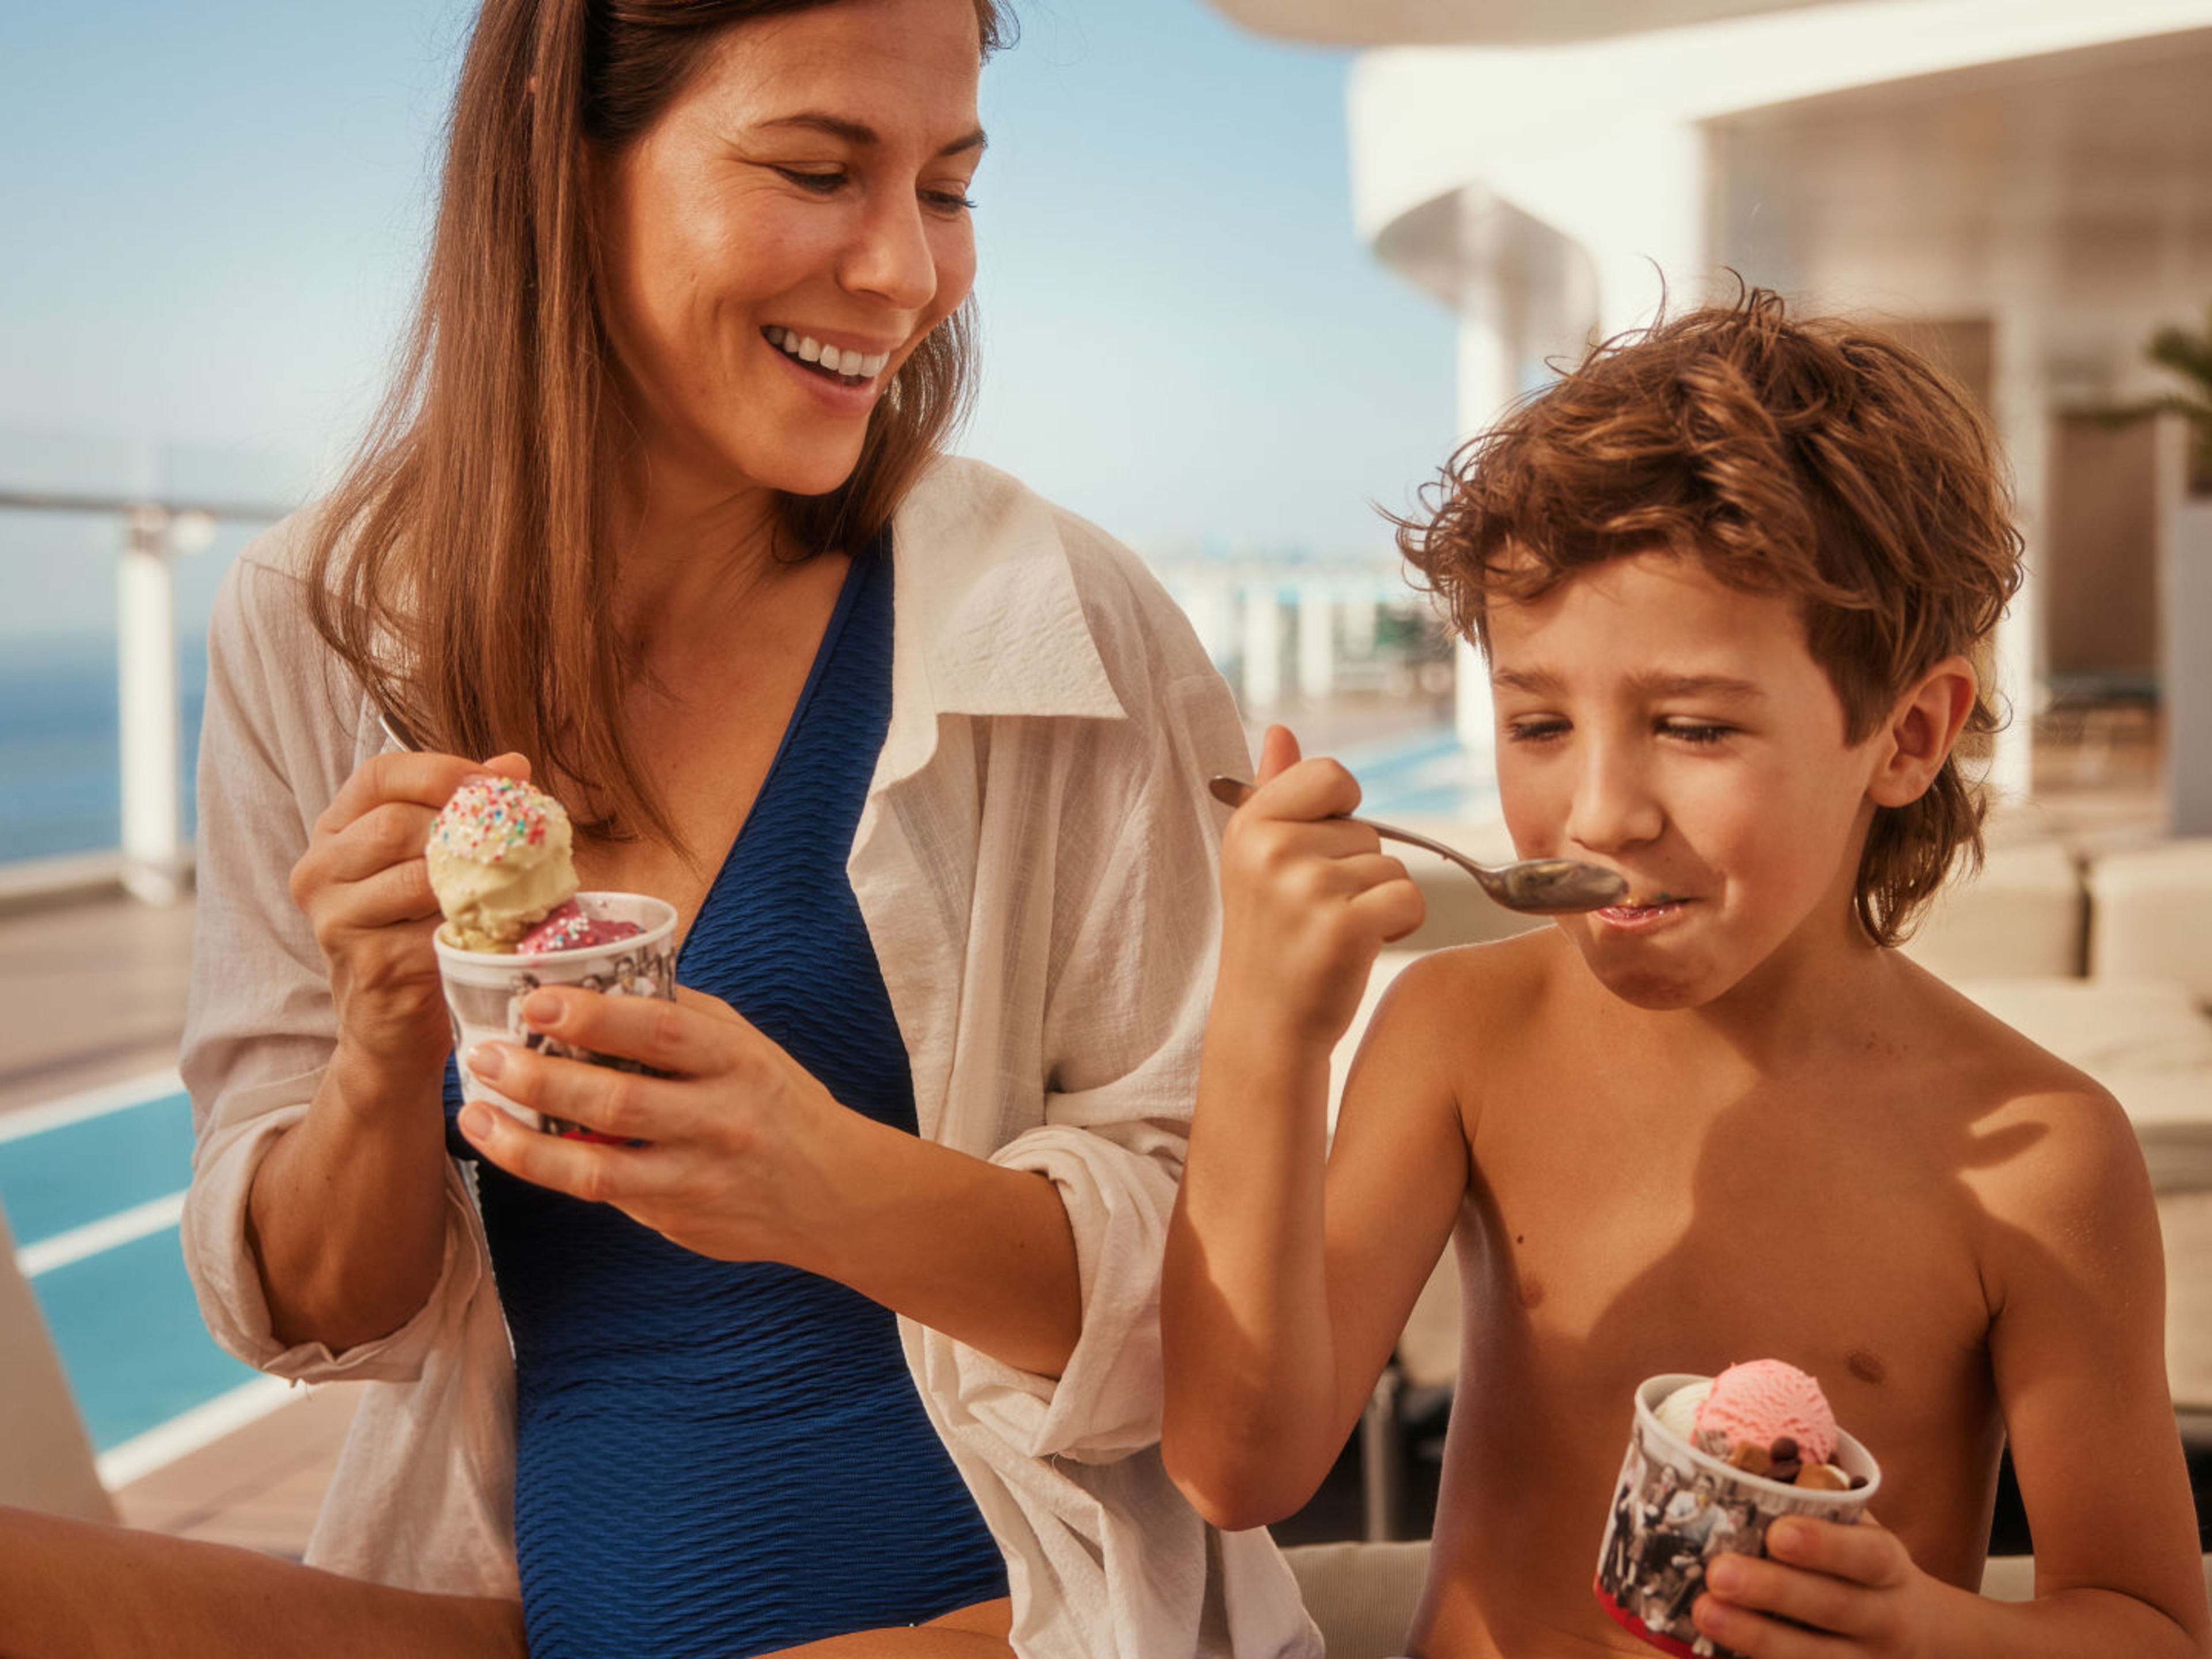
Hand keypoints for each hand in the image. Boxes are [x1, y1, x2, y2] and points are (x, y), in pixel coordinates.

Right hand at [289, 749, 531, 1088]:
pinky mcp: (370, 967)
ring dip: (480, 877)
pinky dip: (480, 925)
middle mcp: (320, 871)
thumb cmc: (419, 931)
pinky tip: (507, 924)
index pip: (378, 775)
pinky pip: (436, 932)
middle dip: (466, 827)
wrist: (392, 1026)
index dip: (442, 770)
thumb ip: (464, 811)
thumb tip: (513, 765)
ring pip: (416, 877)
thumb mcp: (434, 863)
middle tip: (522, 837)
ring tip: (522, 880)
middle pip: (396, 824)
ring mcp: (337, 922)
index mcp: (334, 832)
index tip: (498, 783)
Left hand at [457, 985, 858, 1267]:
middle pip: (618, 1101)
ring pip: (597, 1169)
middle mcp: (720, 1121)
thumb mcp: (749, 1048)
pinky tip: (516, 1147)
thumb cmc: (781, 1105)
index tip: (537, 999)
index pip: (662, 1031)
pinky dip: (553, 1170)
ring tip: (474, 1116)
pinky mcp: (678, 1221)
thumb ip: (684, 1018)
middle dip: (540, 1077)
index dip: (596, 1014)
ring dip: (524, 1142)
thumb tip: (599, 981)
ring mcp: (698, 1178)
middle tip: (486, 1056)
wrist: (838, 1195)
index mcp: (739, 1062)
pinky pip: (606, 1195)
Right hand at [1214, 725, 1424, 1049]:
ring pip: (1393, 864)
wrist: (1266, 1025)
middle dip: (1358, 869)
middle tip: (1316, 913)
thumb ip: (1273, 790)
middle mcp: (1272, 849)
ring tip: (1333, 932)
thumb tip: (1280, 730)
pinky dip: (1399, 924)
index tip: (1315, 856)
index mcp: (1251, 823)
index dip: (1341, 814)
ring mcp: (1306, 888)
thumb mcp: (1258, 859)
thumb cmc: (1270, 938)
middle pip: (1369, 828)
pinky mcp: (1344, 928)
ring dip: (1379, 901)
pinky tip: (1360, 947)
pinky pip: (1409, 897)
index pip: (1332, 774)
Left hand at [1693, 1516, 1944, 1657]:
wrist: (1922, 1639)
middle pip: (1834, 1607)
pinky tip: (1716, 1651)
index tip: (1778, 1532)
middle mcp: (1884, 1619)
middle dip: (1773, 1590)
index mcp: (1888, 1568)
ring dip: (1755, 1634)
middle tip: (1717, 1572)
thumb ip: (1816, 1503)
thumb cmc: (1862, 1568)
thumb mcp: (1859, 1533)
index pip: (1867, 1556)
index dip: (1825, 1546)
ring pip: (1814, 1655)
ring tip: (1704, 1610)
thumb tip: (1744, 1456)